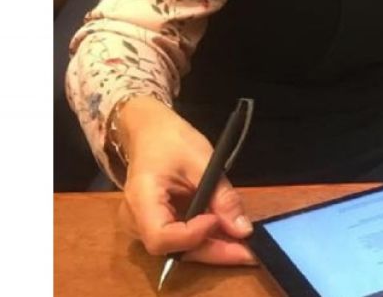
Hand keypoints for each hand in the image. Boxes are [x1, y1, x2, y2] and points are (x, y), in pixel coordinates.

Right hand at [115, 96, 256, 265]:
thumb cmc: (172, 140)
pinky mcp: (153, 226)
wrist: (150, 131)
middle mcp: (134, 220)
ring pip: (177, 250)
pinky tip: (227, 237)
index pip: (160, 237)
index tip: (218, 219)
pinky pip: (178, 242)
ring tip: (243, 245)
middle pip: (172, 250)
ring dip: (211, 248)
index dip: (192, 236)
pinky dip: (204, 240)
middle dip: (212, 251)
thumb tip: (243, 230)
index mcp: (140, 198)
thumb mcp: (203, 161)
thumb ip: (222, 197)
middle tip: (248, 252)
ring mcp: (141, 226)